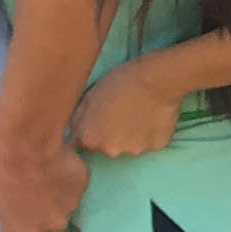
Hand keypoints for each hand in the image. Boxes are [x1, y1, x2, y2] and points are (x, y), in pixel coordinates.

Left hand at [0, 135, 87, 231]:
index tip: (28, 220)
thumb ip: (11, 231)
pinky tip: (56, 166)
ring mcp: (72, 204)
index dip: (34, 230)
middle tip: (37, 197)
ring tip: (44, 176)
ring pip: (66, 205)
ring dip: (57, 196)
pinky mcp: (83, 185)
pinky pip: (75, 186)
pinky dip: (67, 180)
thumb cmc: (0, 177)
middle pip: (56, 226)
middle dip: (48, 215)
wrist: (24, 148)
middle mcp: (55, 223)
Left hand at [69, 57, 190, 159]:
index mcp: (89, 139)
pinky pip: (151, 142)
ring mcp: (136, 151)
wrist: (156, 80)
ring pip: (130, 146)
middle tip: (120, 114)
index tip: (99, 119)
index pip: (83, 144)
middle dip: (111, 136)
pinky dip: (150, 133)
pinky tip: (153, 117)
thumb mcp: (87, 97)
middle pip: (107, 147)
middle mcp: (111, 151)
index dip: (90, 131)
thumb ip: (78, 120)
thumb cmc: (118, 83)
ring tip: (138, 114)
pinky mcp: (158, 147)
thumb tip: (72, 134)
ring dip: (131, 135)